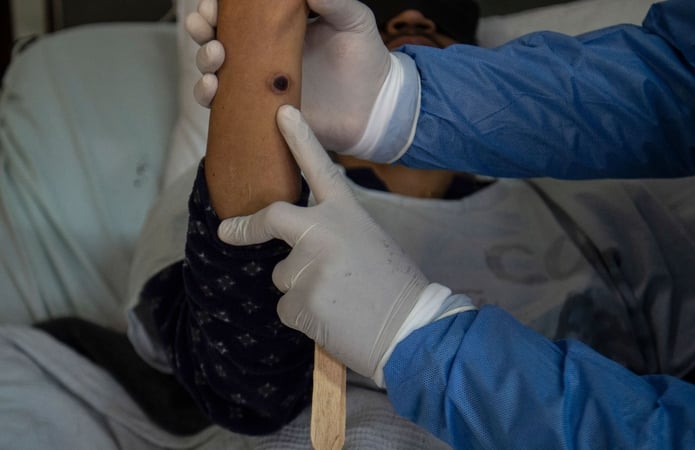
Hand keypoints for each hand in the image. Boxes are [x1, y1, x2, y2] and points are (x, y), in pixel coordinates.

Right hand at [185, 0, 391, 151]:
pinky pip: (224, 105)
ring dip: (203, 58)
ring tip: (216, 56)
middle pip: (214, 35)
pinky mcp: (261, 113)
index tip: (213, 5)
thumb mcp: (353, 20)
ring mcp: (258, 83)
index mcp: (278, 26)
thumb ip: (333, 1)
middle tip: (207, 26)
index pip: (236, 12)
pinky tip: (213, 88)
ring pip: (212, 68)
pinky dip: (209, 95)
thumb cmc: (365, 59)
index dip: (216, 6)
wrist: (376, 108)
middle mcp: (261, 53)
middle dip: (201, 27)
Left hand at [217, 105, 435, 384]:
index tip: (282, 114)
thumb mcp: (369, 242)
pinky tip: (332, 319)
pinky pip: (286, 307)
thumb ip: (334, 233)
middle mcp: (324, 231)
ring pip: (282, 275)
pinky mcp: (300, 300)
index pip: (320, 168)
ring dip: (301, 289)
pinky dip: (303, 316)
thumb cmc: (394, 286)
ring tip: (338, 300)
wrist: (411, 328)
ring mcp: (309, 265)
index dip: (300, 139)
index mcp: (348, 213)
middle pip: (272, 217)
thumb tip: (298, 247)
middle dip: (245, 227)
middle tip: (228, 231)